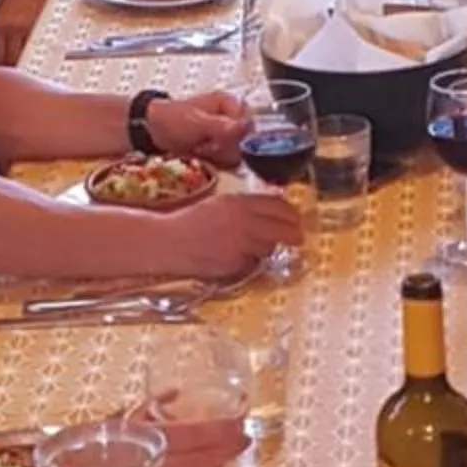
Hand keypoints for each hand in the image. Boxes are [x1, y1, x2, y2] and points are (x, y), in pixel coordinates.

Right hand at [30, 409, 248, 466]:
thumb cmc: (66, 466)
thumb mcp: (98, 428)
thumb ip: (138, 414)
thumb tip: (173, 396)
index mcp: (132, 441)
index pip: (187, 434)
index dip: (217, 430)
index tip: (238, 421)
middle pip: (197, 460)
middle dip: (224, 449)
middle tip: (244, 438)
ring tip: (233, 459)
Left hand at [146, 92, 248, 167]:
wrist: (153, 132)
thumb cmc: (173, 119)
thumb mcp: (198, 122)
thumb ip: (223, 126)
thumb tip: (245, 126)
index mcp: (231, 104)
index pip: (250, 126)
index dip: (235, 136)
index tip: (216, 137)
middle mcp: (233, 120)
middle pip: (245, 143)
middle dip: (223, 148)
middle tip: (204, 143)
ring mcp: (227, 136)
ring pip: (237, 155)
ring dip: (217, 156)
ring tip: (199, 147)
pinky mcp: (221, 151)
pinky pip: (228, 163)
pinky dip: (214, 163)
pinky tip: (200, 154)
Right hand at [163, 184, 302, 279]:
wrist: (168, 242)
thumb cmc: (190, 221)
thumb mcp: (219, 204)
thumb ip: (245, 206)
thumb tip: (272, 209)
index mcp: (238, 203)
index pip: (277, 205)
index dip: (291, 213)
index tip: (295, 218)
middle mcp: (242, 222)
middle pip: (282, 228)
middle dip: (294, 234)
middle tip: (298, 237)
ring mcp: (239, 245)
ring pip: (269, 247)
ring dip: (268, 247)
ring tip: (253, 245)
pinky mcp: (234, 264)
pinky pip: (252, 262)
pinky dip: (249, 260)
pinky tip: (235, 255)